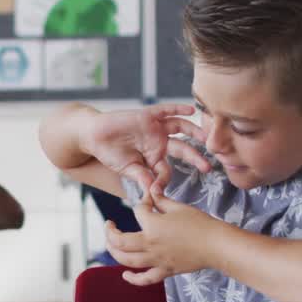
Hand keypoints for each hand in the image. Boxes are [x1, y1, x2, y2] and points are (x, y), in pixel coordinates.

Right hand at [79, 104, 210, 197]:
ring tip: (205, 137)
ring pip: (181, 127)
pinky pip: (167, 110)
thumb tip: (153, 193)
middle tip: (208, 167)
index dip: (165, 180)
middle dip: (196, 158)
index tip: (160, 190)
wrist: (93, 135)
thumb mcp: (128, 169)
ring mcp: (155, 128)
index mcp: (154, 157)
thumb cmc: (109, 153)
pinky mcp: (148, 115)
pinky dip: (178, 109)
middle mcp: (159, 142)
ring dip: (194, 132)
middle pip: (183, 149)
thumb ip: (142, 178)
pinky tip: (191, 110)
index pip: (167, 169)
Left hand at [105, 195, 219, 284]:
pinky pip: (145, 279)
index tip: (150, 199)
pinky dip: (133, 279)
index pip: (138, 211)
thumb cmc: (200, 224)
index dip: (143, 202)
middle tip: (109, 225)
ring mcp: (156, 260)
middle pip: (119, 241)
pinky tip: (125, 275)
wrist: (216, 245)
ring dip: (114, 253)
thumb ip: (160, 200)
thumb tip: (151, 189)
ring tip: (111, 245)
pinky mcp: (165, 271)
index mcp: (152, 226)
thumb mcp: (178, 207)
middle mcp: (150, 245)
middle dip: (110, 232)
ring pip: (126, 260)